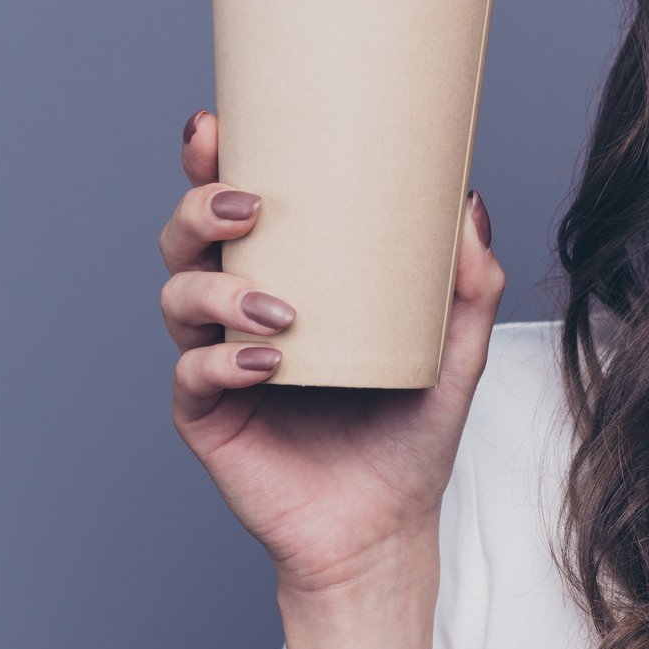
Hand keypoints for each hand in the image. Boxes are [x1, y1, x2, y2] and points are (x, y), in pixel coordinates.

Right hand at [159, 108, 505, 595]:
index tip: (217, 122)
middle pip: (187, 237)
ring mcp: (217, 360)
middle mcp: (241, 308)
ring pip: (178, 296)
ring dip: (220, 289)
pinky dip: (223, 361)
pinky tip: (266, 362)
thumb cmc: (411, 431)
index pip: (239, 206)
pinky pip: (192, 375)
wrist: (387, 526)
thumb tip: (469, 203)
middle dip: (200, 206)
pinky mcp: (207, 416)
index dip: (214, 160)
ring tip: (281, 308)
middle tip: (248, 204)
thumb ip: (469, 282)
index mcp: (290, 275)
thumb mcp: (456, 349)